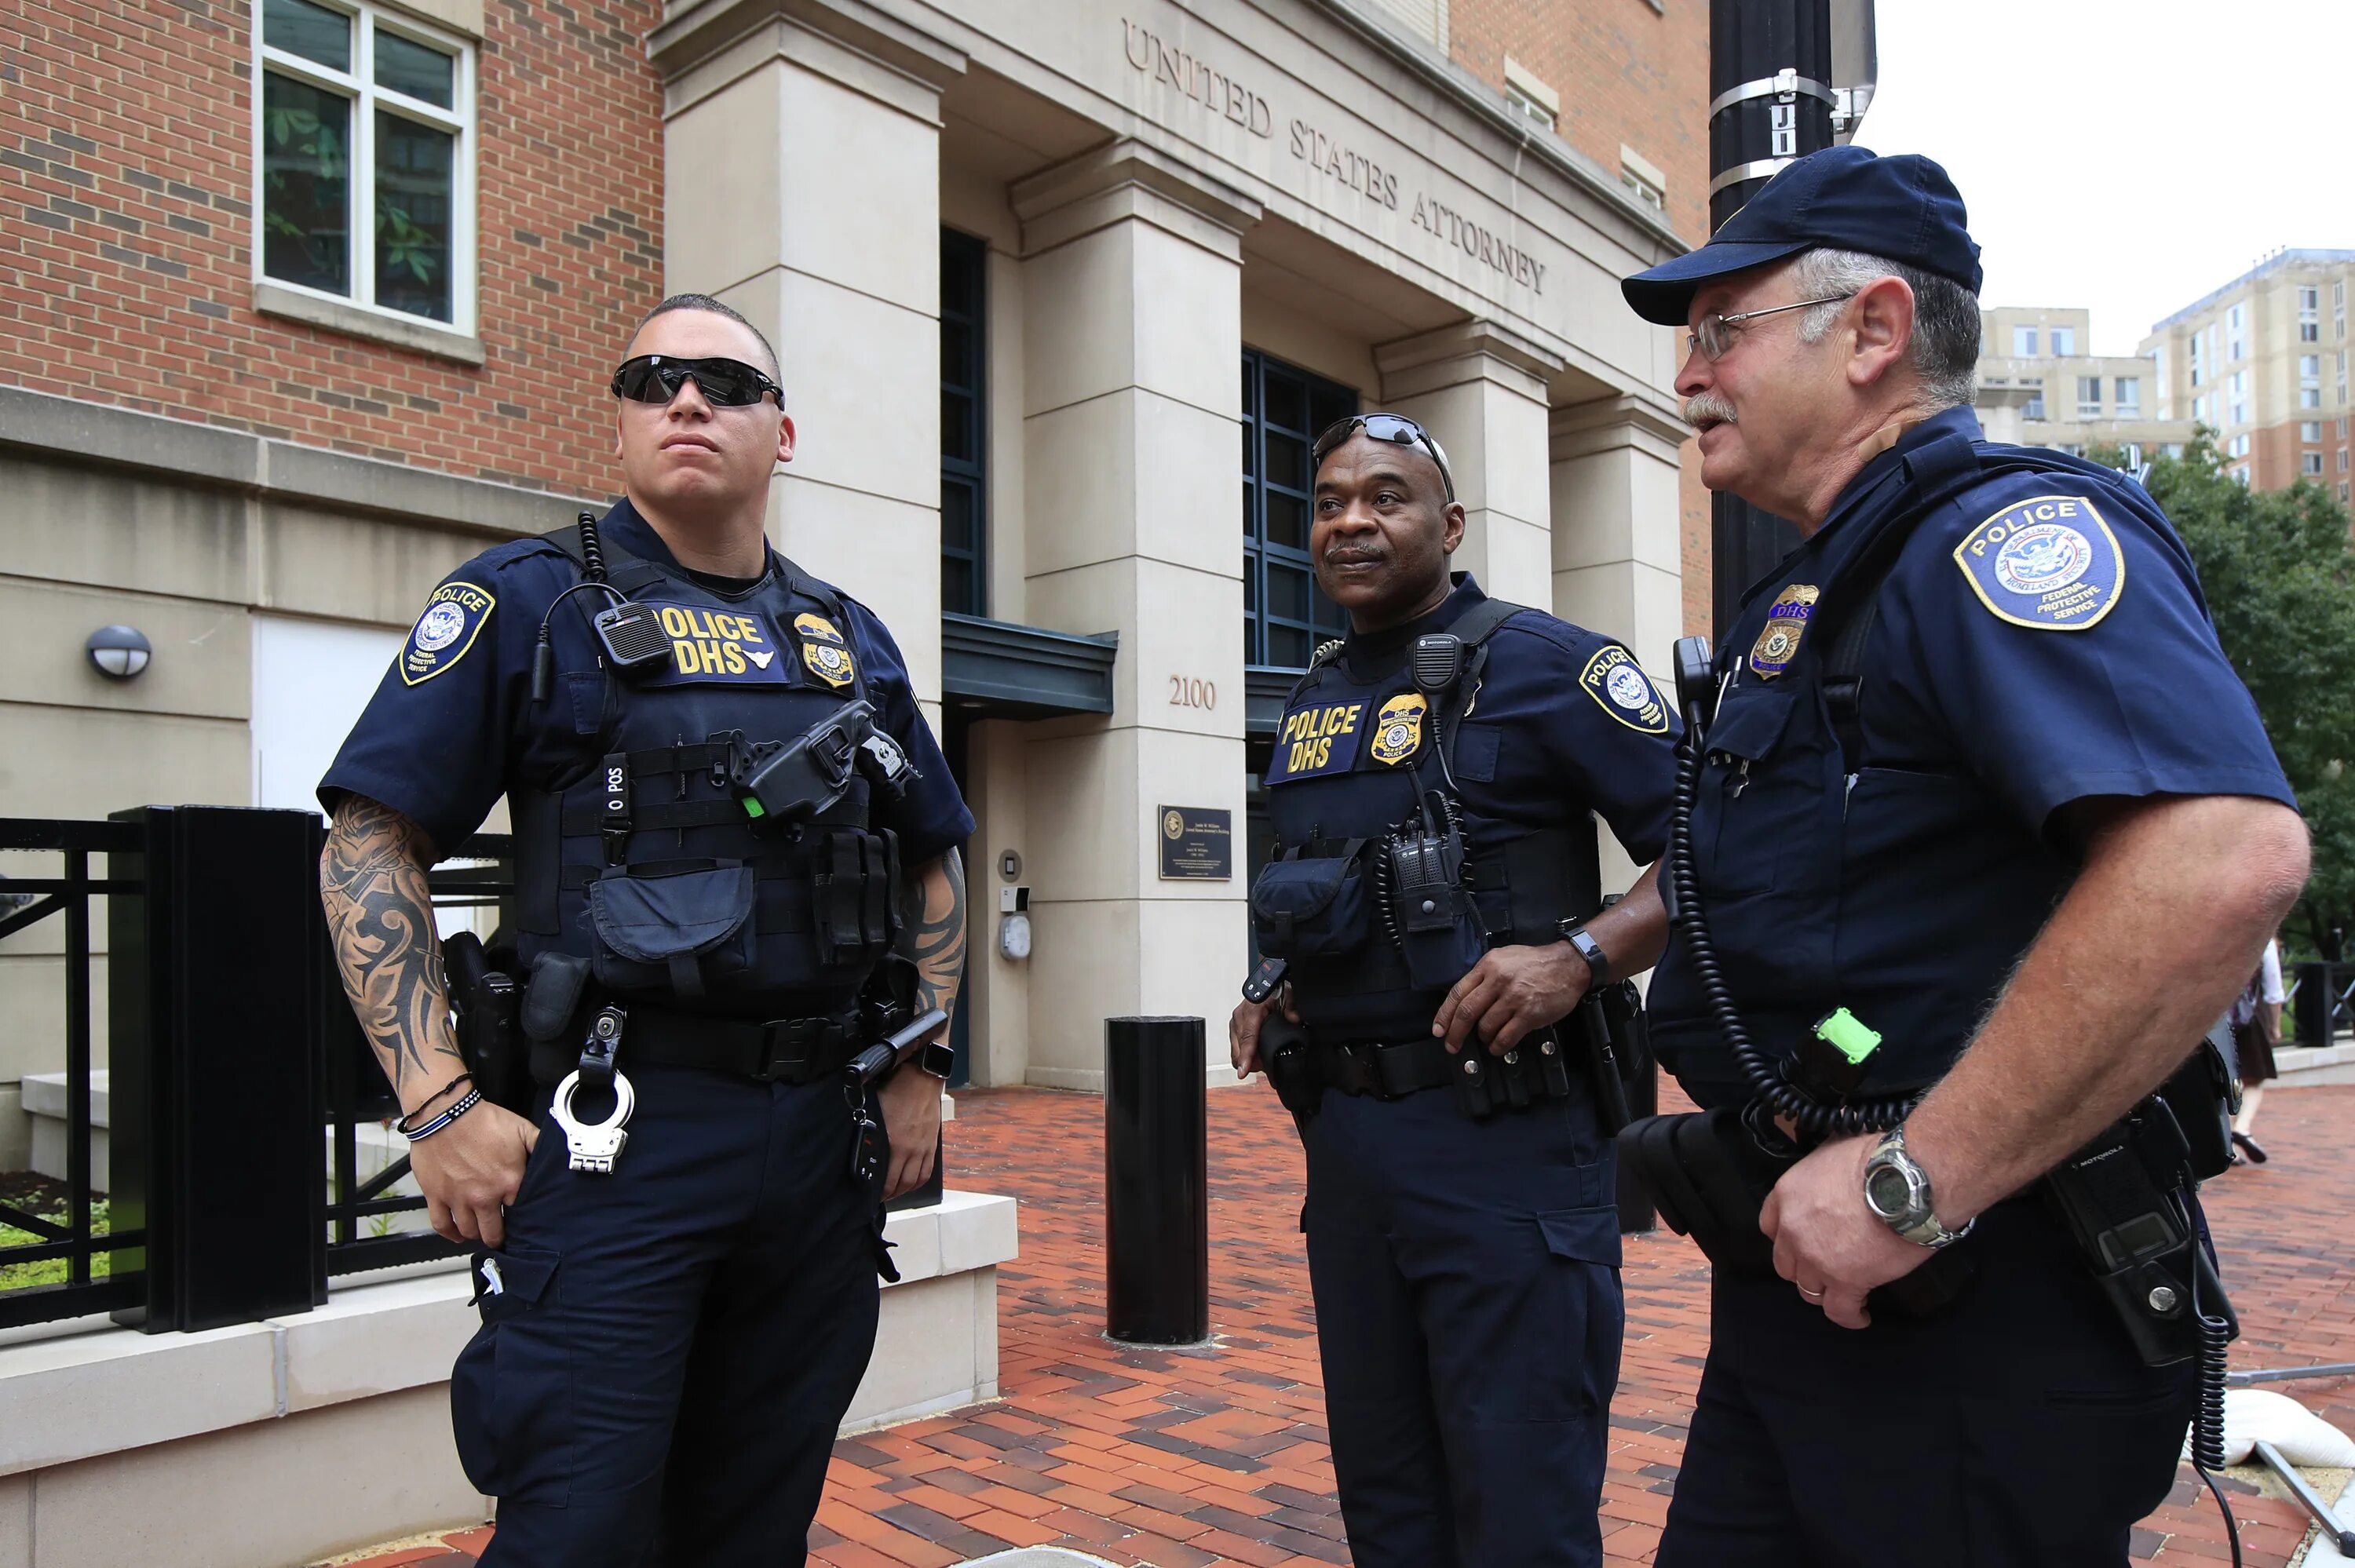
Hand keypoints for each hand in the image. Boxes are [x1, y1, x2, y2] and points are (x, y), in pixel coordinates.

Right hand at [410, 1100, 539, 1248]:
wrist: (446, 1112)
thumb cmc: (483, 1120)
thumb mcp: (523, 1129)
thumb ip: (540, 1148)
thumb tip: (558, 1157)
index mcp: (509, 1182)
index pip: (521, 1214)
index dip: (521, 1216)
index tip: (521, 1217)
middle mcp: (484, 1196)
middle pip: (493, 1232)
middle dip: (499, 1235)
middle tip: (500, 1234)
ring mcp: (458, 1198)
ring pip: (469, 1231)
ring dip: (476, 1234)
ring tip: (481, 1230)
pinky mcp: (436, 1196)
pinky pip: (442, 1225)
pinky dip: (450, 1234)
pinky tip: (458, 1235)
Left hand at [876, 1067, 941, 1199]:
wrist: (921, 1080)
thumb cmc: (897, 1091)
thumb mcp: (875, 1111)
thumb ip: (868, 1130)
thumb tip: (859, 1143)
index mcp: (892, 1142)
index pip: (885, 1178)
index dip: (878, 1192)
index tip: (870, 1196)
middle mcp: (909, 1149)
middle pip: (901, 1184)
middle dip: (890, 1195)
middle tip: (881, 1198)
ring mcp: (922, 1148)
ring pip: (915, 1181)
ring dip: (904, 1191)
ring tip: (895, 1193)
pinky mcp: (931, 1145)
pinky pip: (927, 1171)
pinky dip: (919, 1181)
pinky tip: (912, 1183)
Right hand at [1228, 986, 1298, 1079]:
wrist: (1266, 984)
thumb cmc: (1275, 990)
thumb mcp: (1288, 995)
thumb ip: (1291, 1006)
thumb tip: (1294, 1019)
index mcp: (1252, 1010)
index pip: (1247, 1037)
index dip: (1246, 1056)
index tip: (1243, 1070)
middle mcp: (1239, 1017)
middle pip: (1239, 1050)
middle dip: (1251, 1063)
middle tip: (1267, 1068)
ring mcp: (1235, 1023)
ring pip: (1235, 1051)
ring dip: (1247, 1060)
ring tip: (1263, 1062)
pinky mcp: (1234, 1027)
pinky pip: (1236, 1047)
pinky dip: (1245, 1054)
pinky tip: (1256, 1055)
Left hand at [1433, 942, 1588, 1054]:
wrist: (1568, 965)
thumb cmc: (1535, 962)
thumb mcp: (1504, 958)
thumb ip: (1484, 975)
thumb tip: (1464, 999)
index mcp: (1488, 966)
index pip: (1457, 992)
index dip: (1444, 1014)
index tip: (1438, 1029)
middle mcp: (1498, 981)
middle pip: (1467, 1012)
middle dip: (1455, 1033)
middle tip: (1452, 1045)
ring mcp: (1514, 998)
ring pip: (1486, 1026)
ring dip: (1483, 1038)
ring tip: (1486, 1038)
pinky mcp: (1529, 1014)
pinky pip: (1505, 1037)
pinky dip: (1498, 1046)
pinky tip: (1498, 1046)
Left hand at [1758, 1134, 1930, 1328]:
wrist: (1909, 1181)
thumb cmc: (1879, 1157)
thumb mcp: (1834, 1148)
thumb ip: (1823, 1169)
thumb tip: (1834, 1169)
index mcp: (1788, 1193)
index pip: (1770, 1225)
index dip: (1786, 1237)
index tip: (1800, 1242)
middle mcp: (1794, 1229)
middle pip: (1787, 1262)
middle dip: (1804, 1266)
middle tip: (1827, 1266)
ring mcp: (1817, 1259)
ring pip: (1808, 1289)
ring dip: (1825, 1290)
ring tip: (1843, 1292)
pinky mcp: (1847, 1281)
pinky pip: (1839, 1311)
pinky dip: (1849, 1316)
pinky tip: (1860, 1316)